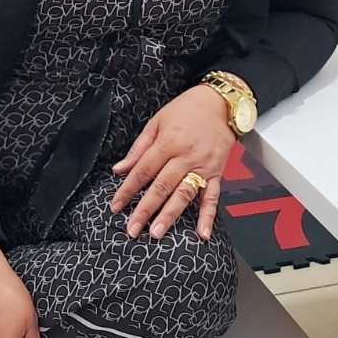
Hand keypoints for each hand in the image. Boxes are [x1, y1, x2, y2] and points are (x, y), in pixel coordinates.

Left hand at [110, 86, 234, 240]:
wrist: (221, 103)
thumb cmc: (186, 110)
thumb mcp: (157, 121)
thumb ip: (139, 148)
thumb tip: (120, 169)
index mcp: (167, 142)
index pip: (143, 170)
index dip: (128, 189)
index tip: (116, 206)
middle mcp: (185, 156)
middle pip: (161, 186)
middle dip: (145, 209)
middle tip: (132, 229)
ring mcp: (202, 166)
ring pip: (183, 194)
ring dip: (170, 215)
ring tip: (156, 232)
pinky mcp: (217, 173)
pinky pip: (212, 197)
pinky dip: (208, 216)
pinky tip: (202, 234)